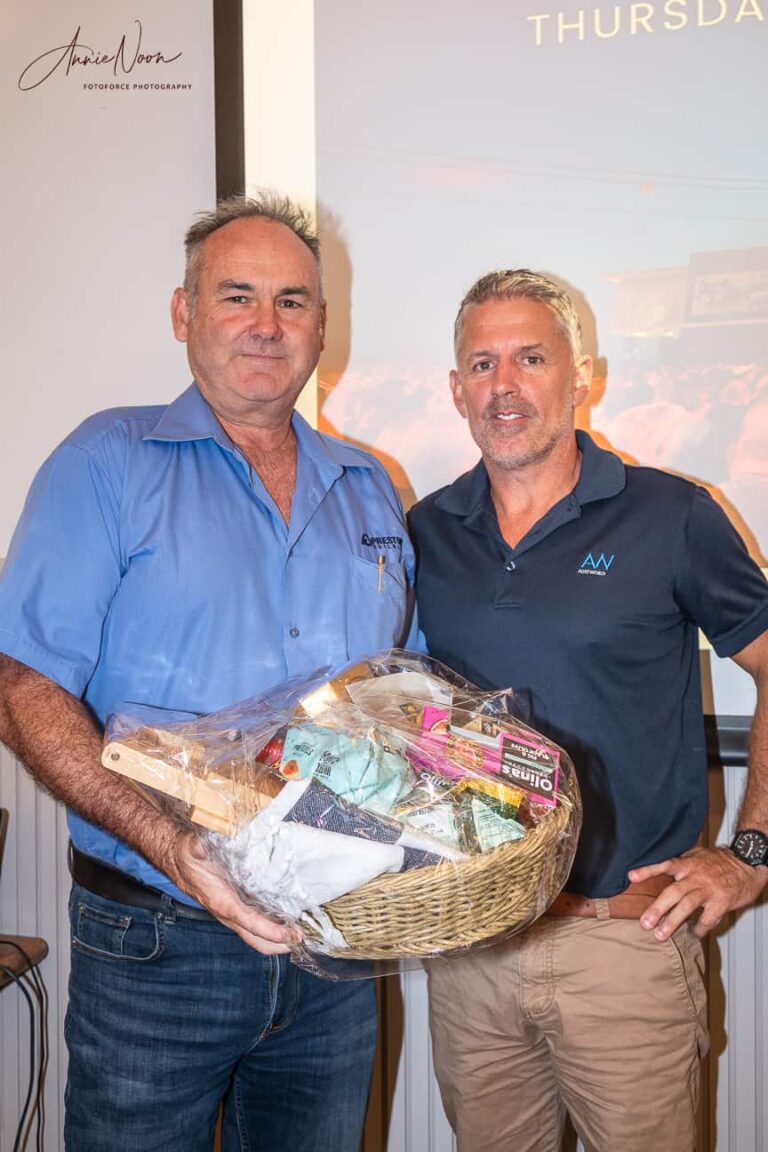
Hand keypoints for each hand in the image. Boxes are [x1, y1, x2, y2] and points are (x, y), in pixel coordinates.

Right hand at [168, 830, 298, 954]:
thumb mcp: (194, 847)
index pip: (251, 923)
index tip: (292, 934)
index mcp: (222, 901)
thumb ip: (200, 847)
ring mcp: (233, 912)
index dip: (273, 932)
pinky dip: (272, 926)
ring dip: (278, 937)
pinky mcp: (236, 907)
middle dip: (281, 945)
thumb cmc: (189, 854)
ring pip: (257, 935)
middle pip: (257, 940)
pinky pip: (255, 923)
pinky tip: (286, 916)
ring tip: (300, 930)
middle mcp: (229, 912)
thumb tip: (203, 843)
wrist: (178, 857)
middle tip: (302, 937)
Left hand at [628, 847, 767, 940]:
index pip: (664, 865)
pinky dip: (700, 927)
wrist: (748, 862)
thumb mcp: (698, 854)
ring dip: (673, 921)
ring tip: (661, 935)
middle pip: (673, 892)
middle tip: (645, 923)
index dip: (647, 870)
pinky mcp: (721, 901)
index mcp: (688, 863)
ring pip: (687, 906)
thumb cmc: (720, 860)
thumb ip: (681, 862)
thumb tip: (661, 869)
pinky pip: (708, 918)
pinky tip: (693, 933)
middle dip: (657, 908)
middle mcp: (695, 876)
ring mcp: (708, 889)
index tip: (631, 877)